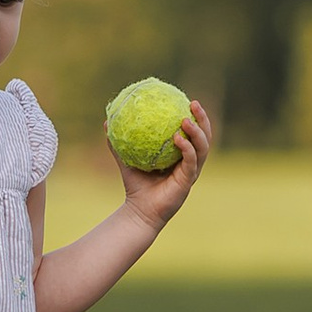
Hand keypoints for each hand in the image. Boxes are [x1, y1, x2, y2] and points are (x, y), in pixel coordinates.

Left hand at [113, 96, 212, 227]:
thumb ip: (119, 142)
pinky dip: (187, 148)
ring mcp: (192, 172)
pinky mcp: (188, 182)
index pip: (194, 132)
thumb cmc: (135, 186)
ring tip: (186, 119)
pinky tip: (178, 138)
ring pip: (202, 148)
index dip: (195, 116)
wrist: (139, 211)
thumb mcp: (126, 159)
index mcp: (182, 156)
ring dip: (197, 132)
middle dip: (203, 119)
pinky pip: (191, 162)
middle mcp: (191, 163)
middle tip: (193, 103)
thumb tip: (106, 122)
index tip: (188, 99)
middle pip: (205, 137)